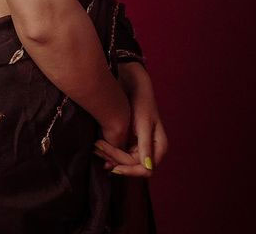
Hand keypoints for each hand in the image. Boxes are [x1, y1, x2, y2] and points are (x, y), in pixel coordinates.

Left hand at [93, 62, 167, 177]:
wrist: (133, 86)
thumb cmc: (142, 103)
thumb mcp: (144, 124)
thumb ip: (146, 146)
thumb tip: (148, 168)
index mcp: (159, 147)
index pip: (145, 169)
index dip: (129, 170)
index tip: (113, 166)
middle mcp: (151, 150)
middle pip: (133, 166)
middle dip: (116, 160)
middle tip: (98, 149)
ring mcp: (141, 147)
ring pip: (125, 162)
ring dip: (110, 157)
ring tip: (96, 148)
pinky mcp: (131, 142)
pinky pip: (121, 153)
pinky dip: (110, 152)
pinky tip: (99, 148)